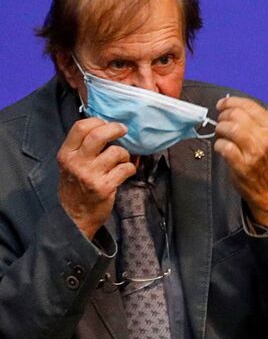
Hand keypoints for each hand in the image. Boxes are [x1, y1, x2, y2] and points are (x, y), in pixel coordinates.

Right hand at [57, 117, 133, 238]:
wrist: (74, 217)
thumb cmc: (76, 187)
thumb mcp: (70, 164)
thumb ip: (82, 147)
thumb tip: (105, 127)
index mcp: (66, 154)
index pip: (81, 127)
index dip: (98, 121)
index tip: (107, 123)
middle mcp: (76, 162)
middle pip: (99, 135)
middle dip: (116, 129)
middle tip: (123, 130)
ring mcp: (90, 175)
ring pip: (117, 152)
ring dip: (125, 154)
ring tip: (122, 160)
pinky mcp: (105, 187)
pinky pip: (126, 168)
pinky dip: (131, 168)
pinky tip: (126, 172)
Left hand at [213, 97, 267, 228]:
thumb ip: (256, 122)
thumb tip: (230, 106)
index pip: (250, 106)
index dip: (231, 102)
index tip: (222, 105)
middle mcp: (266, 138)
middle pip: (236, 115)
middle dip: (223, 116)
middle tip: (221, 121)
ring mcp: (254, 152)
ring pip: (228, 128)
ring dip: (220, 129)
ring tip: (221, 134)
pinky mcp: (242, 164)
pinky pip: (223, 146)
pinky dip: (218, 145)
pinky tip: (222, 148)